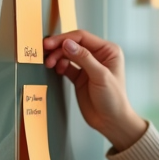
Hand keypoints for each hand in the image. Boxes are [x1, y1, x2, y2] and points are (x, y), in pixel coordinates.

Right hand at [43, 30, 147, 151]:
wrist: (111, 122)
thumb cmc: (113, 99)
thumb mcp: (100, 76)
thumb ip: (84, 58)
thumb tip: (67, 44)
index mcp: (108, 51)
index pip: (83, 38)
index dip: (65, 39)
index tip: (51, 44)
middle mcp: (98, 56)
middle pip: (73, 44)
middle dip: (58, 48)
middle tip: (45, 51)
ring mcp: (88, 66)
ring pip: (68, 54)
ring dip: (57, 57)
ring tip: (49, 64)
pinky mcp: (80, 77)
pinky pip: (66, 66)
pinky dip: (59, 66)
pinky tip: (56, 69)